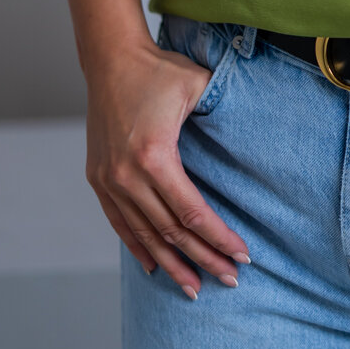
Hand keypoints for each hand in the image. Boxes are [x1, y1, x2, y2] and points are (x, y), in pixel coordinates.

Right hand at [85, 42, 250, 298]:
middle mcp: (127, 175)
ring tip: (194, 288)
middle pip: (171, 232)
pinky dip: (138, 247)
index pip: (192, 212)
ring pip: (145, 235)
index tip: (242, 256)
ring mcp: (109, 180)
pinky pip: (120, 223)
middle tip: (229, 280)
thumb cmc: (159, 70)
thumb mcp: (198, 85)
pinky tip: (154, 267)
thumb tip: (250, 135)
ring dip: (171, 264)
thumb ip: (222, 111)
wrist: (111, 60)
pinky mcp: (99, 178)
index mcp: (154, 156)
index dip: (218, 238)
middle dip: (203, 259)